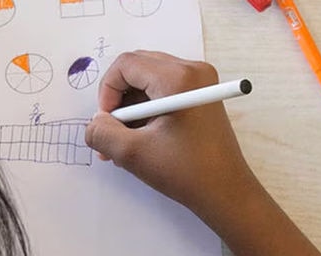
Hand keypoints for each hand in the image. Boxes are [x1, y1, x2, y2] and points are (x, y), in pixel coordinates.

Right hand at [85, 51, 320, 255]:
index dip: (108, 91)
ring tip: (124, 142)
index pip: (126, 64)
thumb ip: (102, 133)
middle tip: (113, 131)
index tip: (107, 121)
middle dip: (118, 99)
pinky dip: (147, 110)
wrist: (226, 192)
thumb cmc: (185, 172)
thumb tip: (94, 123)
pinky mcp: (201, 95)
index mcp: (177, 78)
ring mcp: (200, 82)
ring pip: (148, 80)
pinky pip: (163, 90)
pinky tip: (141, 139)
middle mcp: (192, 70)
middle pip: (138, 68)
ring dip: (131, 108)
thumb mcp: (132, 154)